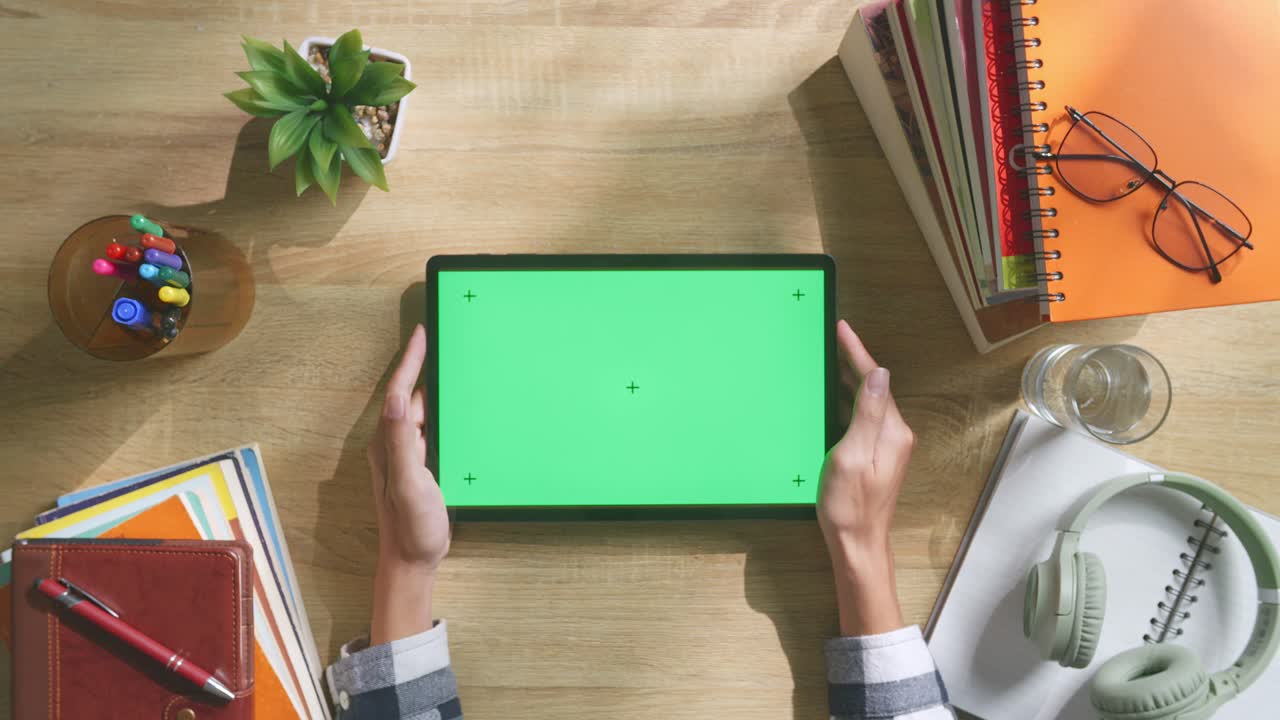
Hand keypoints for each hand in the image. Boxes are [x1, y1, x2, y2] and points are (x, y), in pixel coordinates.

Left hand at [366, 324, 449, 643]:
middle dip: (421, 367)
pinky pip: (427, 429)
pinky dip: (439, 412)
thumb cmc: (411, 527)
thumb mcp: (410, 484)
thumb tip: (394, 401)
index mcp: (389, 443)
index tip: (423, 334)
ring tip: (448, 367)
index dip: (411, 361)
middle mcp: (393, 445)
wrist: (411, 561)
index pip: (398, 392)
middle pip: (407, 397)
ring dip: (430, 389)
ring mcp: (405, 456)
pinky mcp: (418, 466)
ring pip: (417, 412)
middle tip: (439, 342)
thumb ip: (402, 443)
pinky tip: (454, 411)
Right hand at [818, 320, 915, 635]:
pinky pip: (865, 418)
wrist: (857, 544)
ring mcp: (888, 447)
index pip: (874, 380)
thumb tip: (879, 374)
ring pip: (870, 403)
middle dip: (854, 361)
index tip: (842, 329)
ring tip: (834, 360)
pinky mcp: (877, 458)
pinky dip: (850, 402)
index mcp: (891, 431)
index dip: (857, 352)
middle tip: (835, 338)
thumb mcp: (853, 455)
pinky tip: (837, 400)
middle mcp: (895, 435)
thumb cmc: (850, 505)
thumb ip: (867, 414)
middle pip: (874, 388)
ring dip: (852, 381)